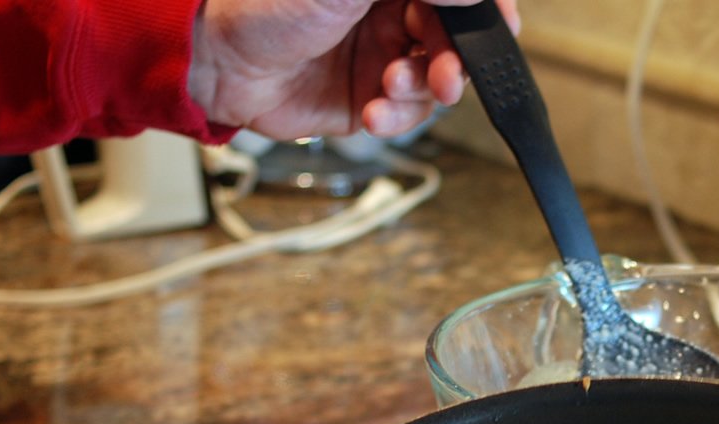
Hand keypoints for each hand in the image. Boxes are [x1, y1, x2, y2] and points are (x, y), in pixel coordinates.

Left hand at [189, 0, 519, 139]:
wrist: (215, 59)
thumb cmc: (264, 1)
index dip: (485, 11)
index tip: (502, 28)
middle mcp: (391, 9)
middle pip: (456, 36)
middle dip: (454, 58)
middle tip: (445, 74)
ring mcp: (380, 54)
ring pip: (434, 79)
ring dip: (421, 91)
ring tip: (391, 89)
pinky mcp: (365, 97)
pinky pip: (404, 114)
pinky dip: (396, 117)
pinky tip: (373, 112)